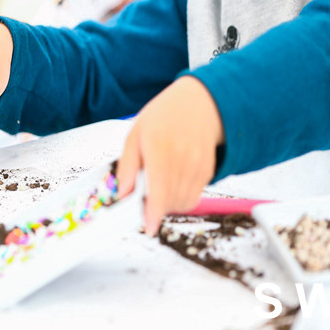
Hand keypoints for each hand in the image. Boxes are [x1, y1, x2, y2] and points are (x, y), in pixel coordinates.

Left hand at [116, 76, 224, 234]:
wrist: (200, 103)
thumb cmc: (164, 116)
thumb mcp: (136, 134)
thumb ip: (127, 166)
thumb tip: (121, 194)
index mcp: (159, 147)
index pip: (158, 189)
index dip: (153, 212)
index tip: (147, 226)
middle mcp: (182, 158)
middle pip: (170, 201)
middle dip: (155, 209)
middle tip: (144, 201)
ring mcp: (198, 165)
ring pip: (183, 202)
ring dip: (168, 205)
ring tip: (158, 188)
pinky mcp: (208, 170)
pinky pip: (194, 196)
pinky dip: (181, 198)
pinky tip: (173, 183)